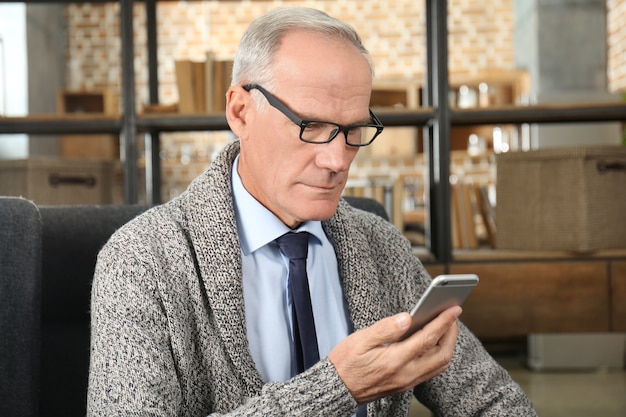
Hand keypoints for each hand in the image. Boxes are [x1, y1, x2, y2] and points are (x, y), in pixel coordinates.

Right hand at [328, 306, 460, 403]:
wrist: (337, 388)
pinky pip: (431, 370)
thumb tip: (407, 318)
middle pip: (441, 355)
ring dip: (447, 345)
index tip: (453, 309)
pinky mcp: (405, 385)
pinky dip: (438, 355)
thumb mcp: (361, 339)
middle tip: (452, 316)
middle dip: (451, 334)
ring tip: (446, 327)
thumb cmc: (346, 362)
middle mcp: (406, 374)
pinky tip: (433, 343)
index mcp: (395, 360)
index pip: (427, 338)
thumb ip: (386, 328)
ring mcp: (407, 382)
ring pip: (439, 365)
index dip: (443, 322)